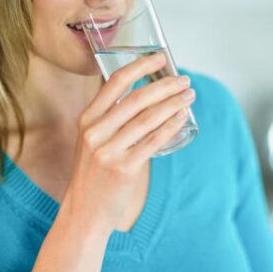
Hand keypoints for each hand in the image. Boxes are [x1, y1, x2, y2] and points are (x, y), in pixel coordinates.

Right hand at [59, 52, 193, 236]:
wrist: (83, 213)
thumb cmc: (93, 174)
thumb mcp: (92, 141)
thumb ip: (112, 120)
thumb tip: (149, 96)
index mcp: (87, 120)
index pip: (114, 83)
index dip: (139, 66)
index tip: (159, 57)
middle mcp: (95, 132)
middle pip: (137, 98)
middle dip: (165, 85)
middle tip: (184, 80)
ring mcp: (109, 151)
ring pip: (148, 118)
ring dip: (173, 103)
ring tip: (189, 95)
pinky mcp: (124, 169)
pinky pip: (154, 141)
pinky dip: (171, 125)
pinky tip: (183, 116)